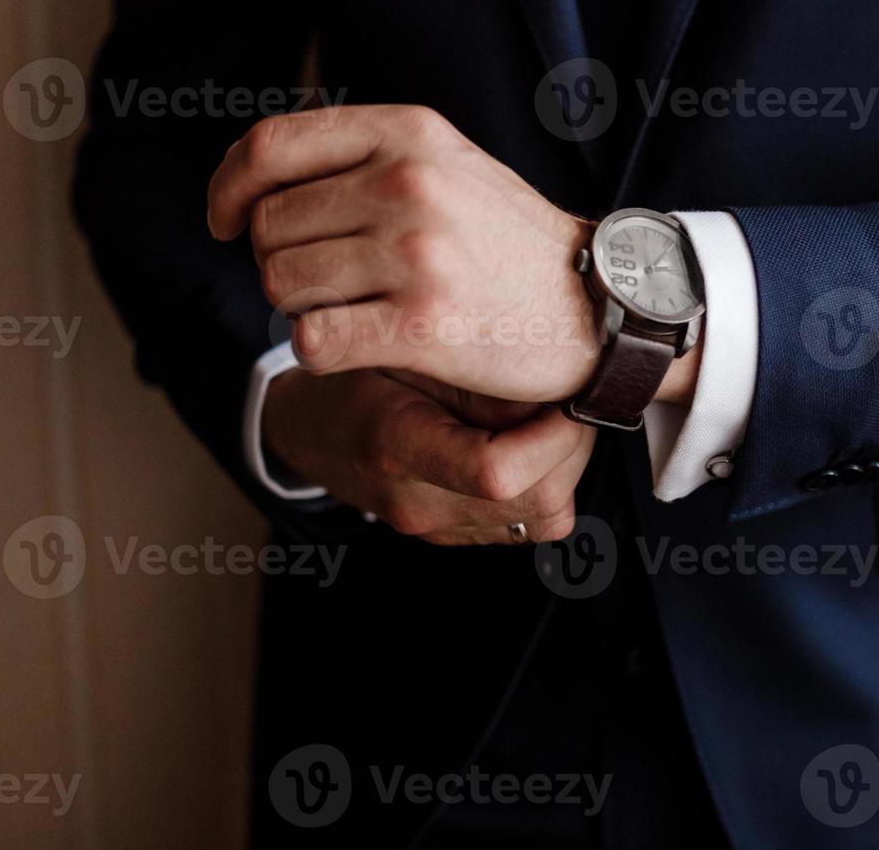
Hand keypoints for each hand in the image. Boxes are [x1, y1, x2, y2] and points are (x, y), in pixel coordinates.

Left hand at [208, 105, 603, 402]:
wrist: (597, 305)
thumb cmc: (508, 240)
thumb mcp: (446, 161)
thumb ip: (364, 152)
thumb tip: (254, 172)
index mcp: (409, 134)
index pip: (268, 148)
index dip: (226, 188)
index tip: (224, 221)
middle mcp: (409, 186)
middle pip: (265, 226)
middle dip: (275, 260)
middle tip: (323, 280)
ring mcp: (417, 257)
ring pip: (279, 284)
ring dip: (300, 307)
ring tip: (351, 309)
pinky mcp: (423, 328)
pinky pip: (312, 341)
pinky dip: (319, 350)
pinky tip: (355, 344)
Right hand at [262, 365, 594, 545]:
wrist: (307, 431)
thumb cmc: (352, 374)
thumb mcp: (400, 345)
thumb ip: (468, 363)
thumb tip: (550, 379)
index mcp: (397, 448)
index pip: (497, 474)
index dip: (552, 437)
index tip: (566, 397)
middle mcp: (421, 504)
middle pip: (540, 501)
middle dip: (571, 447)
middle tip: (566, 397)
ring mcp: (440, 529)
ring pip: (547, 517)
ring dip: (565, 465)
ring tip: (549, 416)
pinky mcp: (457, 534)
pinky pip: (532, 520)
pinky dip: (547, 480)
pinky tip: (531, 440)